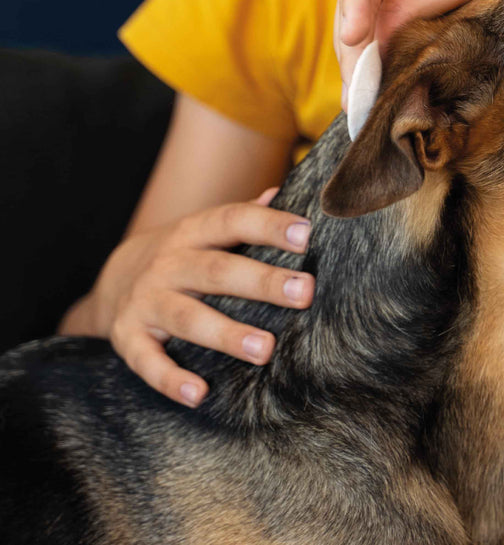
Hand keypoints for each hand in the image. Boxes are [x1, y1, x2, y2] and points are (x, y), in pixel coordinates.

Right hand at [59, 189, 314, 407]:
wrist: (113, 279)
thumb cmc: (185, 254)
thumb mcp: (208, 229)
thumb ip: (246, 214)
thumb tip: (281, 191)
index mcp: (195, 232)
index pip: (234, 221)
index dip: (269, 226)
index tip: (306, 235)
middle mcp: (169, 264)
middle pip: (217, 271)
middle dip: (261, 282)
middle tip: (304, 293)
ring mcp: (147, 301)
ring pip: (187, 317)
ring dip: (226, 334)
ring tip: (265, 350)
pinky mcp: (128, 338)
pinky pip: (147, 361)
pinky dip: (170, 379)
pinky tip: (199, 394)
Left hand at [335, 0, 503, 100]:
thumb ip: (415, 15)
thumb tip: (385, 57)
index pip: (367, 29)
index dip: (366, 68)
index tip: (367, 110)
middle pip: (351, 17)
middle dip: (353, 63)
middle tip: (356, 107)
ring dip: (350, 39)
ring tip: (354, 80)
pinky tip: (356, 29)